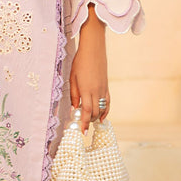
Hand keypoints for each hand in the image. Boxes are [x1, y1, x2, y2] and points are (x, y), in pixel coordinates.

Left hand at [69, 5, 109, 132]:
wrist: (93, 49)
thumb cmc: (80, 62)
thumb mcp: (72, 78)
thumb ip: (74, 95)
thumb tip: (75, 108)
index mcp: (86, 89)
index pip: (86, 111)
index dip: (84, 123)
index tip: (82, 132)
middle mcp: (97, 91)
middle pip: (95, 112)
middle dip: (89, 121)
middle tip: (83, 127)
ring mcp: (103, 89)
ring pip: (102, 108)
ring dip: (96, 117)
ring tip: (90, 122)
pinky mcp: (106, 86)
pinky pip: (107, 102)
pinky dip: (106, 111)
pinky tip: (102, 117)